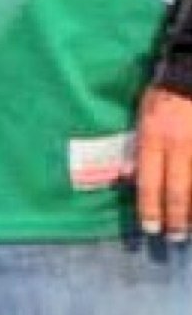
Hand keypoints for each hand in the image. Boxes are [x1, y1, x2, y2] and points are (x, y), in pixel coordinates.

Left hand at [135, 84, 191, 240]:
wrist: (188, 77)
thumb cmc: (160, 97)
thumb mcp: (141, 117)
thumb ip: (138, 145)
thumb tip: (128, 174)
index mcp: (152, 136)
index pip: (148, 179)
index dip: (149, 206)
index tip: (150, 227)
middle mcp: (176, 145)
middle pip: (176, 190)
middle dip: (174, 218)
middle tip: (173, 237)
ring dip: (191, 212)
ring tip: (189, 230)